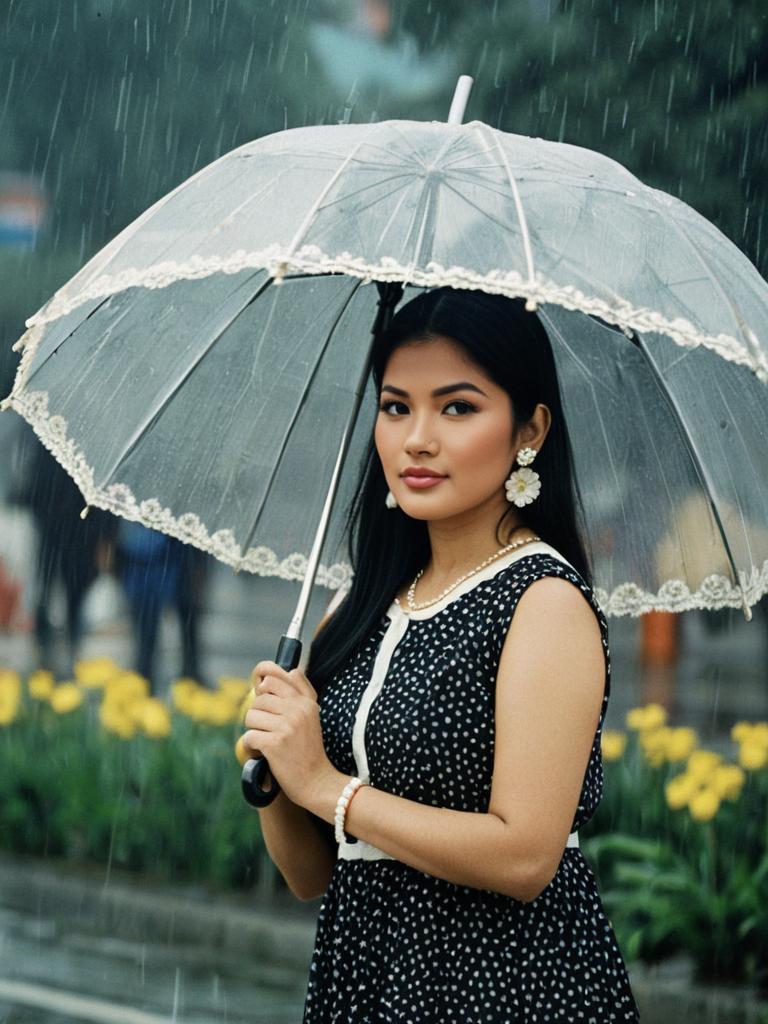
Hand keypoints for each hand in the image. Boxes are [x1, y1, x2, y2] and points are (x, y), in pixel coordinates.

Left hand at [240, 660, 333, 808]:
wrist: (317, 781)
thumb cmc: (310, 749)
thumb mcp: (312, 715)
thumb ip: (301, 691)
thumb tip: (287, 670)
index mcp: (306, 701)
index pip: (273, 678)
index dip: (262, 687)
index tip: (264, 700)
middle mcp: (297, 710)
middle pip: (259, 698)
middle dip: (258, 713)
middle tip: (266, 727)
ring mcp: (286, 726)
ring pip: (251, 715)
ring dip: (253, 729)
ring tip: (265, 739)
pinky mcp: (275, 744)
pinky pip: (249, 736)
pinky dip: (251, 746)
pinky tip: (261, 752)